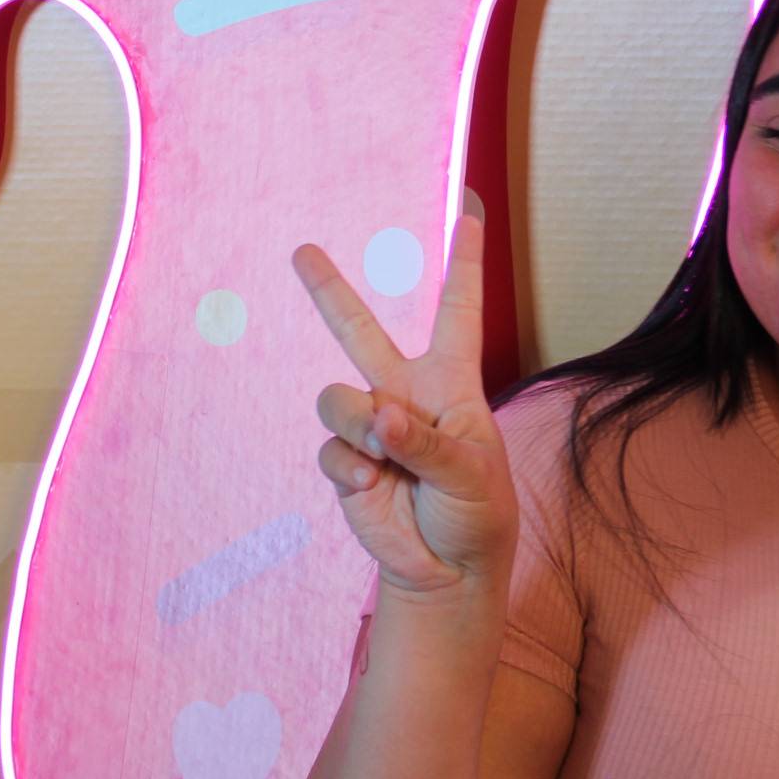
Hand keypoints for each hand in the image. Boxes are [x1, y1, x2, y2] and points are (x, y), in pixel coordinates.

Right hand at [295, 195, 516, 597]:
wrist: (448, 571)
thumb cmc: (477, 513)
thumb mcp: (471, 474)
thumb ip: (424, 441)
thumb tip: (380, 414)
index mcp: (452, 384)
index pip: (457, 309)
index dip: (462, 260)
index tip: (467, 207)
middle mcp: (406, 394)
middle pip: (361, 332)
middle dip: (329, 292)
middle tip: (301, 251)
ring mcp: (371, 427)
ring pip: (336, 399)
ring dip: (359, 425)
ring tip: (389, 457)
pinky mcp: (347, 463)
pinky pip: (331, 449)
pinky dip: (352, 468)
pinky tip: (374, 488)